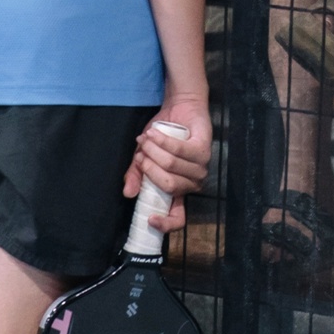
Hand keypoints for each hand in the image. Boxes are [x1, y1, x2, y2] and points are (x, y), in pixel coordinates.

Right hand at [126, 98, 213, 233]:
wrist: (179, 109)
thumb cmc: (161, 138)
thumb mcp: (143, 158)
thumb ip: (136, 175)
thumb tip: (128, 193)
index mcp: (178, 192)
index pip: (178, 218)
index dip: (166, 224)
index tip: (149, 219)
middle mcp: (192, 184)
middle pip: (169, 185)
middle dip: (149, 167)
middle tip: (141, 152)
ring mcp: (201, 167)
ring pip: (172, 166)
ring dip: (153, 150)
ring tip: (146, 139)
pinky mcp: (204, 150)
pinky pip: (179, 149)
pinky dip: (162, 140)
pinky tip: (154, 133)